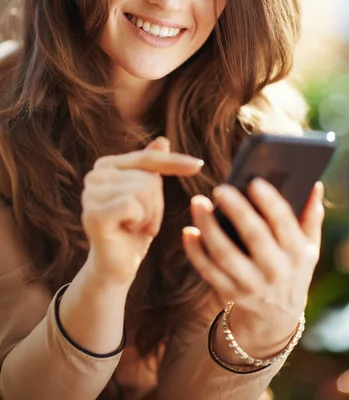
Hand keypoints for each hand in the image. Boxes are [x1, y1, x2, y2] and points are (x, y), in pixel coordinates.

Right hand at [82, 137, 203, 287]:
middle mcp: (94, 175)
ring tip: (135, 227)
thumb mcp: (149, 197)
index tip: (199, 165)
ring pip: (143, 190)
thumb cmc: (135, 231)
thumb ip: (151, 168)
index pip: (147, 159)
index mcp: (106, 166)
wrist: (117, 268)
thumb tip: (162, 140)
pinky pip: (132, 204)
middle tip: (143, 222)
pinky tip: (128, 230)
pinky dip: (140, 220)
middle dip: (156, 203)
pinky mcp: (92, 214)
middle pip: (148, 176)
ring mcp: (89, 194)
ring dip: (149, 214)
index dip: (173, 163)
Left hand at [182, 179, 323, 355]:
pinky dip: (195, 252)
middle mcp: (276, 270)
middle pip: (254, 237)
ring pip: (225, 255)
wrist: (278, 316)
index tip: (254, 182)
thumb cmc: (293, 267)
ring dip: (209, 228)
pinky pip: (208, 271)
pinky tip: (188, 231)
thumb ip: (311, 215)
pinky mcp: (230, 292)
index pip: (284, 223)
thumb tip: (314, 183)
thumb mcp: (310, 246)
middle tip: (220, 188)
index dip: (270, 202)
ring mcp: (251, 284)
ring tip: (198, 202)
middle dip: (237, 211)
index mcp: (298, 253)